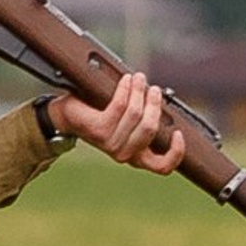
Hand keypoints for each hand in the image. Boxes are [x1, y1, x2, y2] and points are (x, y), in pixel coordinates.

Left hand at [49, 70, 186, 174]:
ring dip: (139, 91)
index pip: (162, 167)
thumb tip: (163, 102)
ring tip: (138, 78)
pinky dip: (125, 89)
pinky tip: (126, 80)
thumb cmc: (101, 117)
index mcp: (136, 156)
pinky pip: (119, 106)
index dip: (176, 152)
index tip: (178, 132)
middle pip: (150, 129)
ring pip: (136, 114)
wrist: (68, 117)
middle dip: (154, 104)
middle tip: (154, 89)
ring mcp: (110, 144)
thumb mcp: (128, 125)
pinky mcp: (98, 130)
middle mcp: (124, 154)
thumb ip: (146, 121)